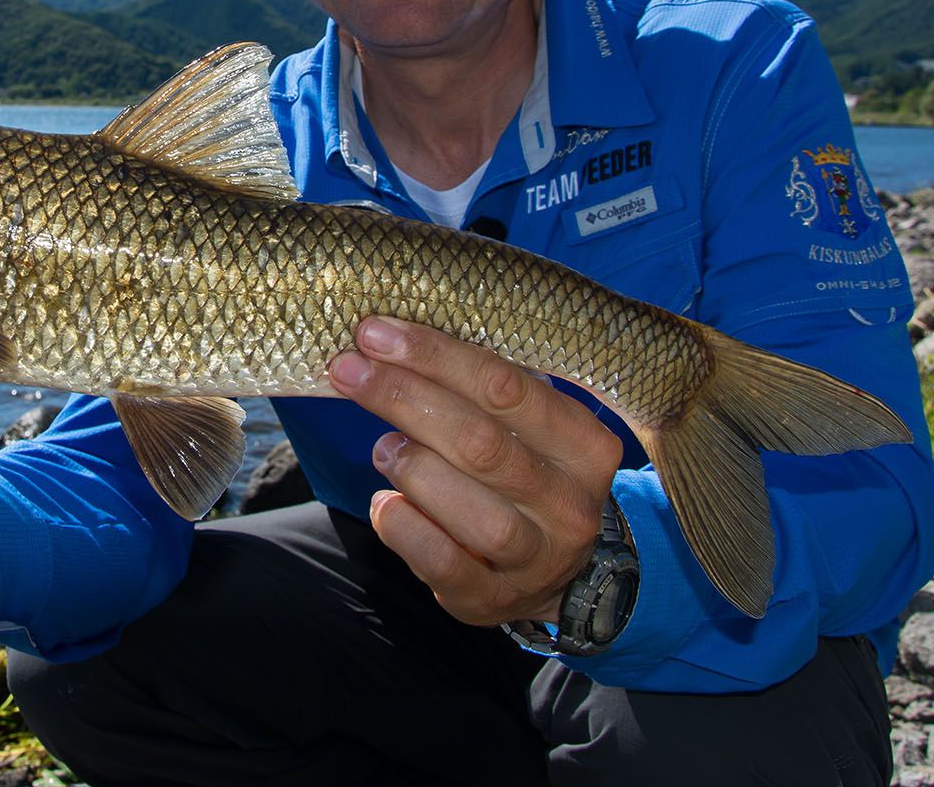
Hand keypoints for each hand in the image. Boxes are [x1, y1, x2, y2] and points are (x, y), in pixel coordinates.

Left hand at [328, 316, 622, 626]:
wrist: (556, 570)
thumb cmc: (525, 473)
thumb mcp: (528, 427)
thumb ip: (483, 387)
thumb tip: (394, 337)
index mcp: (585, 446)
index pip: (507, 388)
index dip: (434, 356)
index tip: (375, 333)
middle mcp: (570, 504)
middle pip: (481, 443)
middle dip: (404, 398)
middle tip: (348, 370)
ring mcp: (536, 559)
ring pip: (473, 511)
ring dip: (412, 467)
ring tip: (382, 447)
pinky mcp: (493, 601)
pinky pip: (443, 564)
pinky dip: (404, 528)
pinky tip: (384, 503)